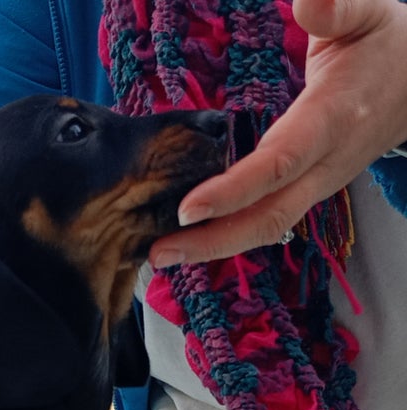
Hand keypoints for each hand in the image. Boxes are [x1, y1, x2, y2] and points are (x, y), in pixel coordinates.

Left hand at [150, 0, 406, 267]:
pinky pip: (268, 218)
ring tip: (162, 253)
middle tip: (158, 252)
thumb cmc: (389, 44)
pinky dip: (228, 232)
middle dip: (212, 240)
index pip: (278, 164)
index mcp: (332, 119)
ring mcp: (319, 181)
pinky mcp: (310, 187)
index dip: (233, 191)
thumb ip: (340, 6)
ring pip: (268, 225)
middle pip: (269, 215)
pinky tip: (192, 238)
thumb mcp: (370, 13)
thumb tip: (309, 2)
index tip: (188, 208)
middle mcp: (325, 162)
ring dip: (214, 245)